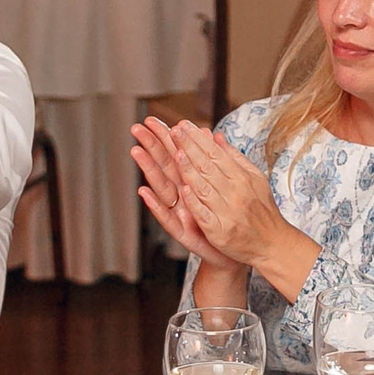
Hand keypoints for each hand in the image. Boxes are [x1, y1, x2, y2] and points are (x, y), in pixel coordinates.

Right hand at [130, 117, 230, 270]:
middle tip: (137, 128)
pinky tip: (144, 192)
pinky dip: (156, 205)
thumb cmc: (227, 221)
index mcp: (193, 184)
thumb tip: (209, 134)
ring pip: (162, 188)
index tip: (152, 119)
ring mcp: (180, 215)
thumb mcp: (222, 188)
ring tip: (136, 151)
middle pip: (165, 167)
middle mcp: (182, 197)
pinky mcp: (182, 233)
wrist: (237, 255)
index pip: (177, 155)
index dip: (165, 137)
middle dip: (151, 147)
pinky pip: (167, 218)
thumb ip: (212, 163)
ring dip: (149, 169)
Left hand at [168, 122, 294, 270]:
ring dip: (189, 170)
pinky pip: (205, 215)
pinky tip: (184, 190)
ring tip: (176, 154)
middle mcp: (236, 193)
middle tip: (174, 131)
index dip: (198, 139)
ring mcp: (227, 212)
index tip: (183, 126)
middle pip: (208, 167)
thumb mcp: (254, 179)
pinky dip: (195, 203)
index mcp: (242, 178)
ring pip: (205, 188)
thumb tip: (216, 136)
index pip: (216, 154)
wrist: (272, 244)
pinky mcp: (220, 232)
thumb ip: (233, 157)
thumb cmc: (262, 210)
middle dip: (190, 147)